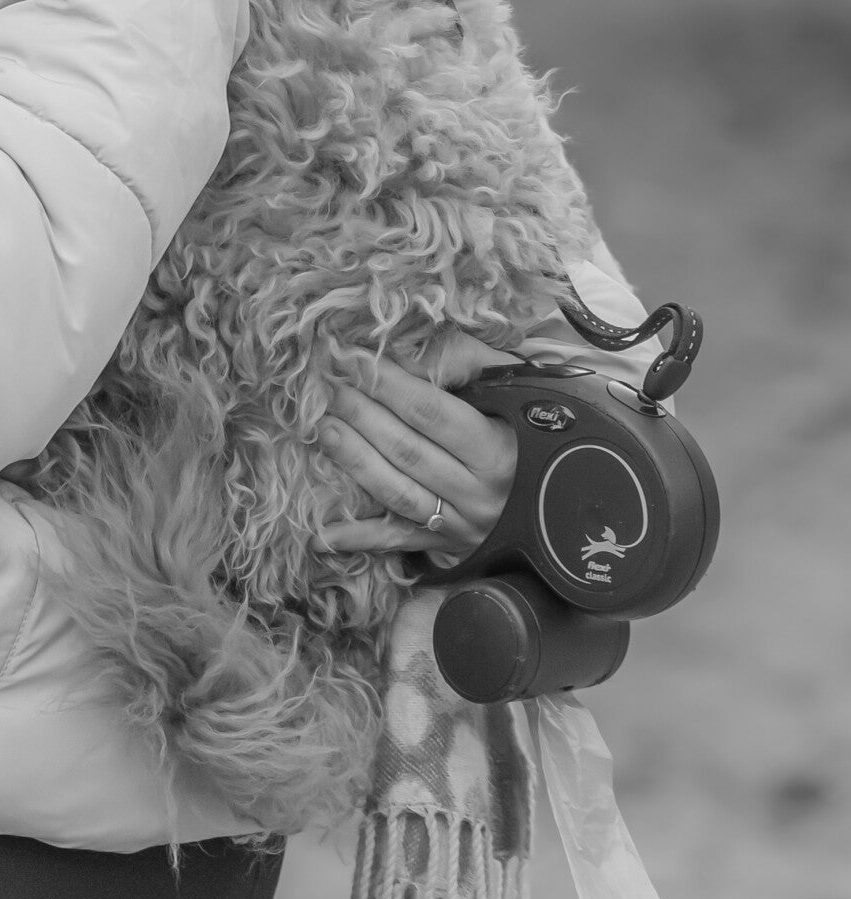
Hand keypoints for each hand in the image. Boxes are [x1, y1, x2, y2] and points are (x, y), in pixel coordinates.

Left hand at [312, 339, 515, 561]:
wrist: (574, 492)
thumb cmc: (535, 424)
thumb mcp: (513, 384)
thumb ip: (463, 360)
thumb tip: (409, 350)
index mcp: (498, 448)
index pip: (430, 412)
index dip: (387, 385)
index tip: (351, 360)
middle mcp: (480, 492)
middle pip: (408, 452)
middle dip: (363, 418)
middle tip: (329, 390)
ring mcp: (463, 525)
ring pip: (399, 495)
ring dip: (355, 464)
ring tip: (324, 432)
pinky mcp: (451, 548)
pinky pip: (400, 544)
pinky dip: (361, 539)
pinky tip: (324, 533)